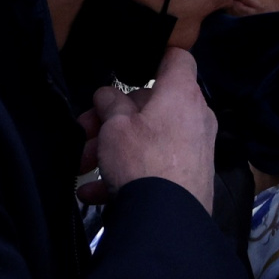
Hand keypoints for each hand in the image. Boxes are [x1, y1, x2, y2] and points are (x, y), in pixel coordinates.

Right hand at [80, 48, 216, 211]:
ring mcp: (194, 150)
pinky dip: (126, 175)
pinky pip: (154, 166)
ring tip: (83, 169)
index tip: (131, 69)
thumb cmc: (142, 162)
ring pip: (148, 138)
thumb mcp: (115, 126)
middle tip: (84, 135)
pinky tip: (94, 194)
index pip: (178, 58)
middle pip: (151, 105)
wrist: (167, 222)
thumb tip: (108, 95)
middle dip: (112, 119)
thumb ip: (109, 103)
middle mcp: (195, 118)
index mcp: (181, 94)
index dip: (156, 56)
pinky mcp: (190, 178)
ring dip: (112, 150)